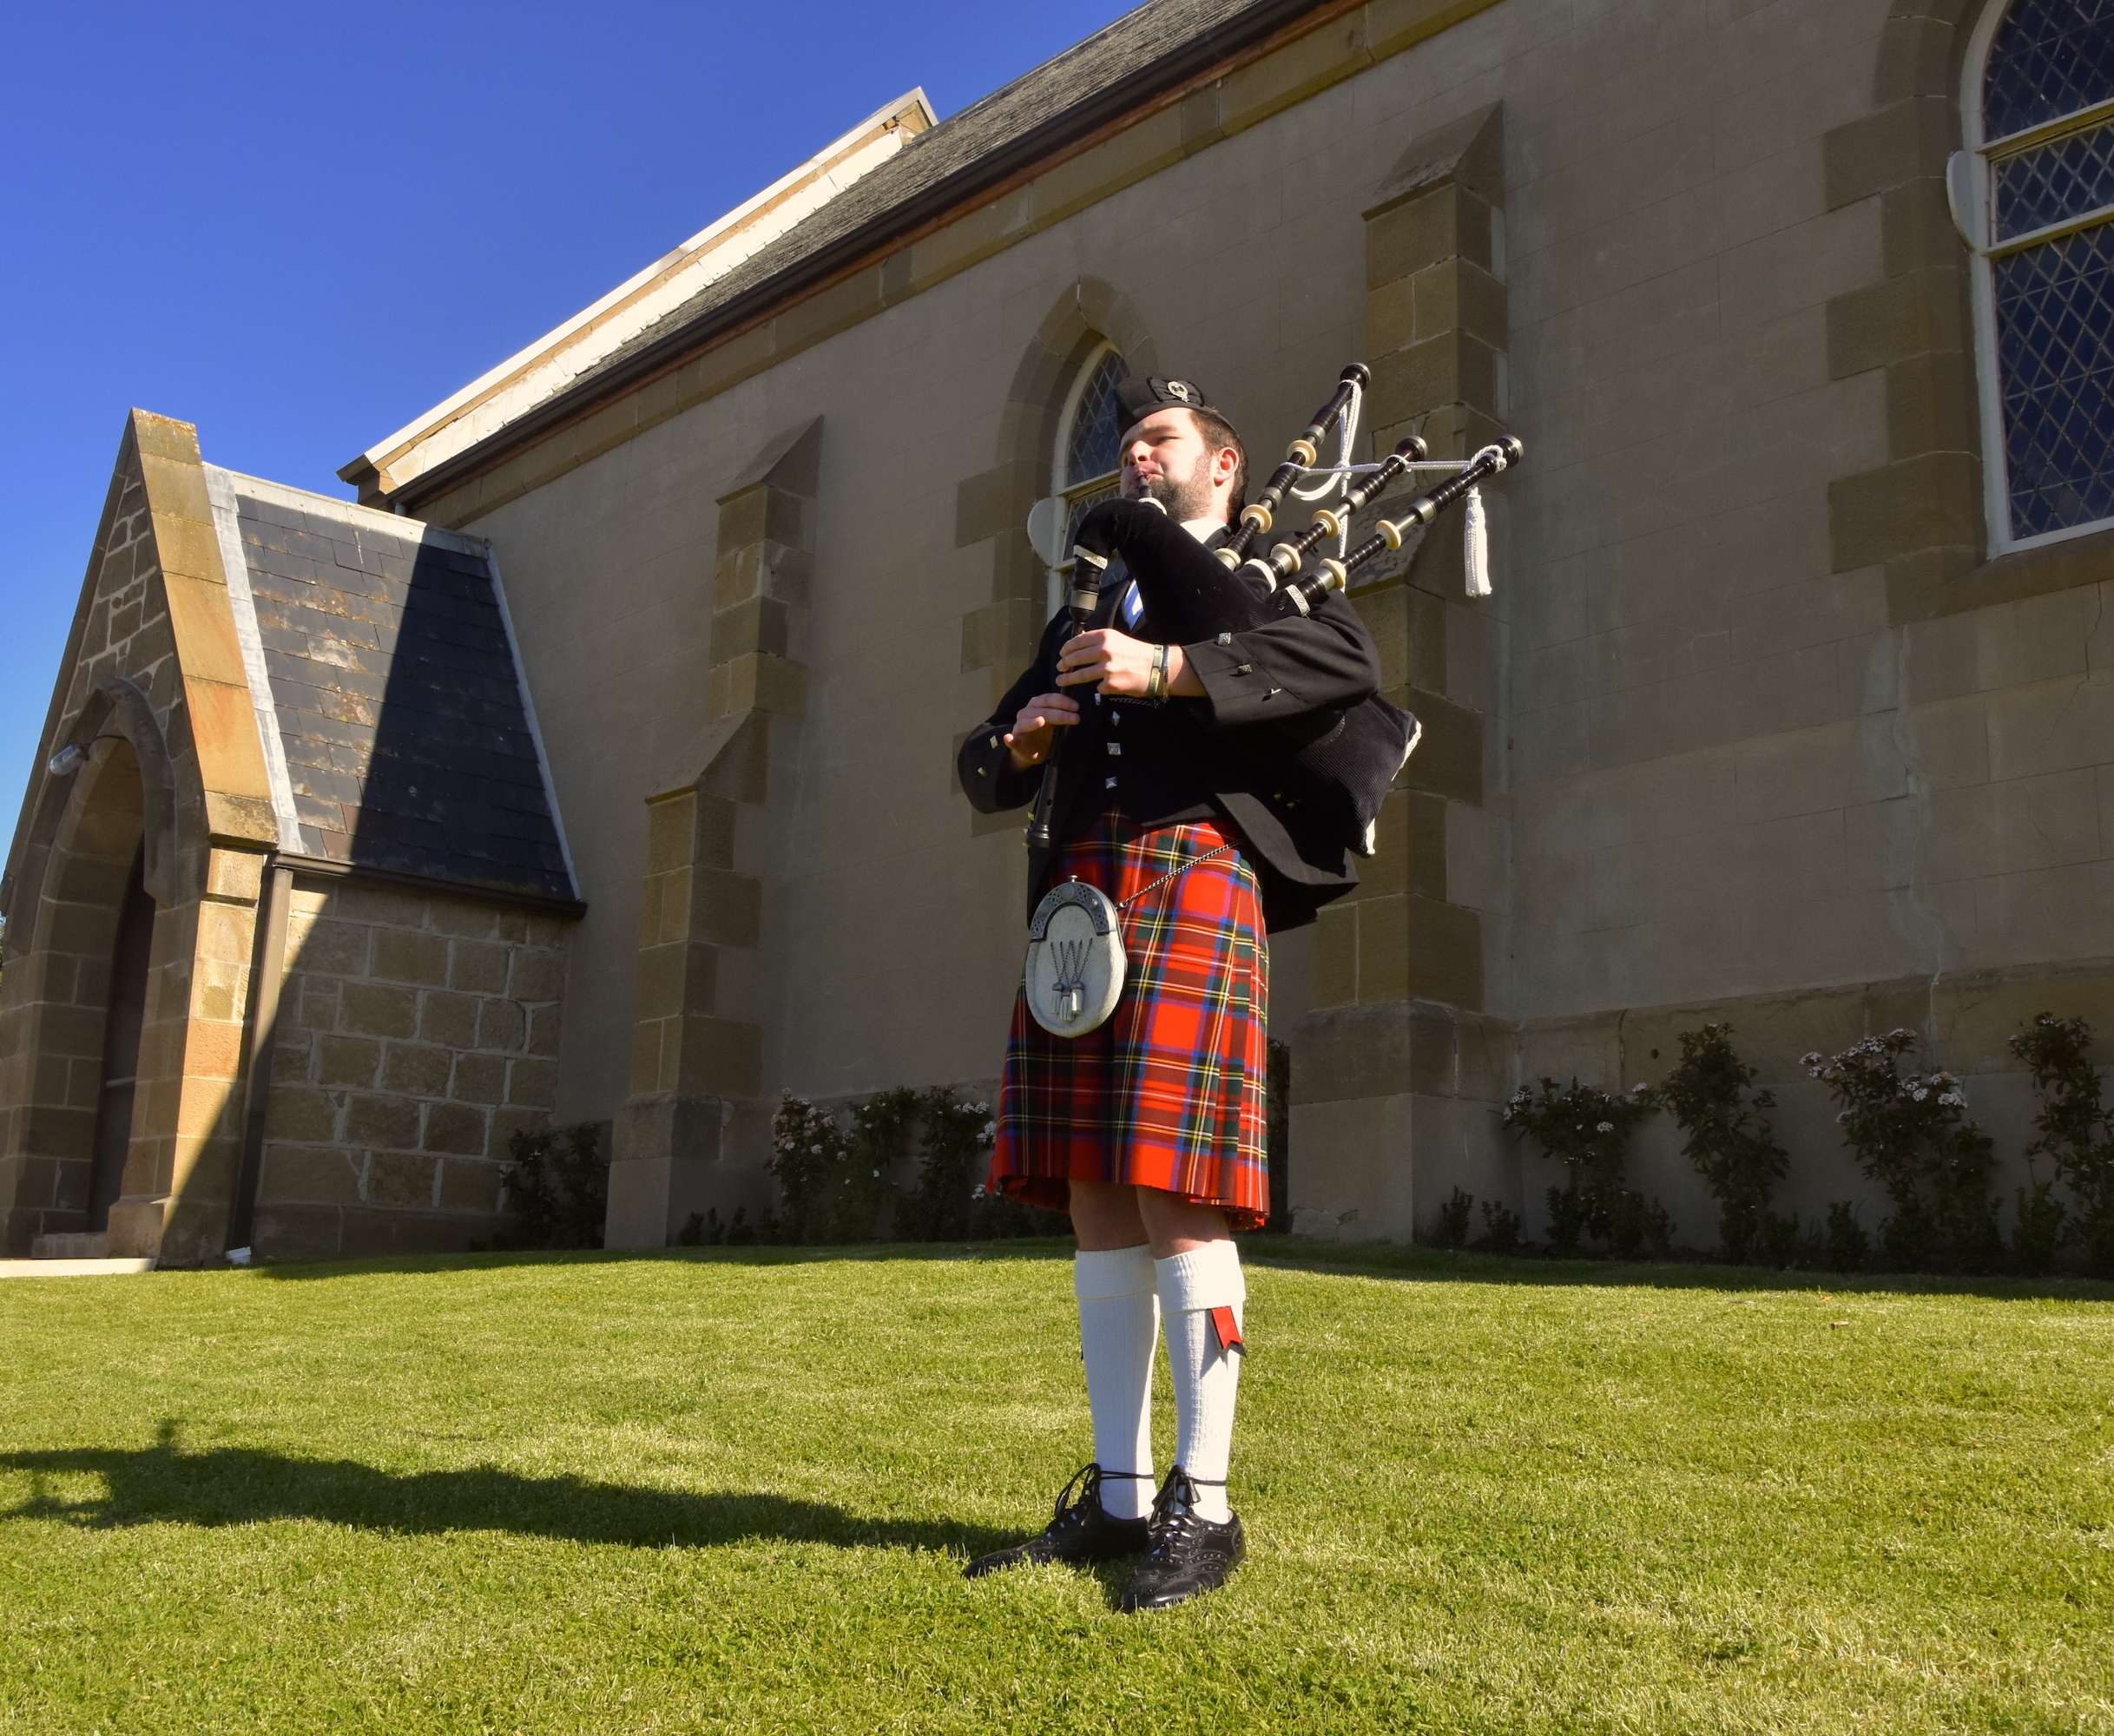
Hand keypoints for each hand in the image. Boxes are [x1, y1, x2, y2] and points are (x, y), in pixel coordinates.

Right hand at [1003, 692, 1080, 770]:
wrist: (1032, 751)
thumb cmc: (1045, 734)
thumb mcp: (1056, 724)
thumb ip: (1063, 717)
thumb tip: (1074, 712)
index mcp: (1037, 705)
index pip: (1049, 699)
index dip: (1062, 701)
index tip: (1076, 706)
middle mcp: (1026, 713)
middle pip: (1041, 710)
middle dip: (1059, 713)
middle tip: (1075, 718)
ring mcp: (1019, 727)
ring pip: (1025, 722)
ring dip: (1032, 722)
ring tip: (1041, 721)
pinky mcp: (1014, 741)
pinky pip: (1011, 740)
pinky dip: (1009, 739)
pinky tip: (1008, 738)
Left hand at [1056, 629, 1203, 697]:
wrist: (1157, 667)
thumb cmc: (1137, 652)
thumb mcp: (1117, 639)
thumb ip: (1098, 641)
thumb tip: (1078, 646)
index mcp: (1105, 637)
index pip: (1078, 641)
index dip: (1067, 648)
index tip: (1062, 653)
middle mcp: (1104, 651)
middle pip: (1076, 658)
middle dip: (1064, 663)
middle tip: (1059, 667)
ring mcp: (1107, 669)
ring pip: (1081, 675)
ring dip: (1068, 679)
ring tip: (1061, 680)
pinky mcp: (1111, 684)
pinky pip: (1098, 686)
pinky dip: (1098, 686)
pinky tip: (1103, 685)